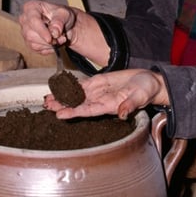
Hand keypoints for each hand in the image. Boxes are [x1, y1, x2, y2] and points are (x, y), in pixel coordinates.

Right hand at [19, 0, 76, 53]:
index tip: (50, 39)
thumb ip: (59, 22)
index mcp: (31, 7)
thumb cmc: (62, 15)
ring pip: (33, 43)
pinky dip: (48, 48)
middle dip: (47, 40)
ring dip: (50, 45)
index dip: (41, 31)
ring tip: (60, 39)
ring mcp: (25, 31)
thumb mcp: (64, 14)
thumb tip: (54, 32)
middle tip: (62, 38)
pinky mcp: (28, 42)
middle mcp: (25, 19)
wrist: (64, 25)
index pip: (33, 20)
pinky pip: (36, 49)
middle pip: (30, 34)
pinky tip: (54, 43)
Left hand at [44, 69, 168, 119]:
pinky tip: (59, 86)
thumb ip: (130, 105)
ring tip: (48, 98)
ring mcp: (98, 92)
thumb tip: (121, 114)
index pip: (88, 110)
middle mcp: (100, 101)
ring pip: (77, 95)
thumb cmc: (146, 90)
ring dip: (62, 97)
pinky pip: (82, 85)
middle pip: (77, 104)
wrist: (148, 81)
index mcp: (109, 106)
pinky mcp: (98, 83)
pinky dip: (70, 86)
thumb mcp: (140, 96)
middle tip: (46, 106)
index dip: (73, 112)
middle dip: (62, 106)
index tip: (60, 115)